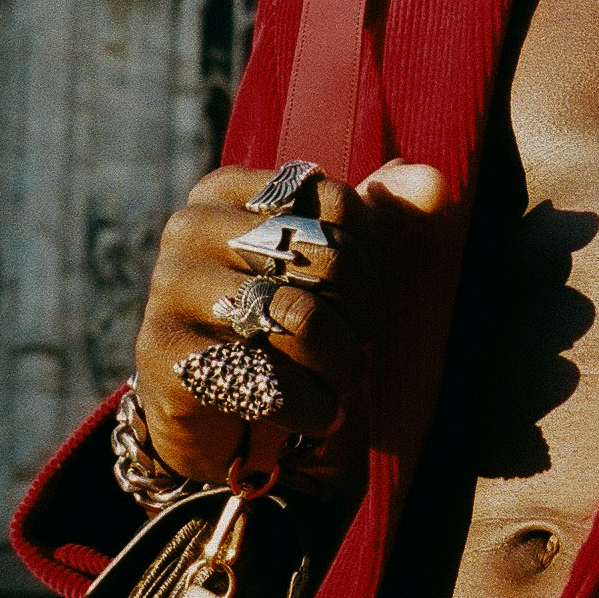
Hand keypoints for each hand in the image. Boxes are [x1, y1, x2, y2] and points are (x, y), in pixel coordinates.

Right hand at [135, 160, 449, 485]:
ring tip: (339, 380)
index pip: (338, 202)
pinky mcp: (164, 357)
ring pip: (300, 317)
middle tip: (357, 344)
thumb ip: (386, 214)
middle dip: (363, 313)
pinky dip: (311, 405)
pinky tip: (318, 413)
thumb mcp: (335, 261)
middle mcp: (189, 228)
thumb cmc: (284, 317)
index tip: (359, 294)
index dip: (372, 257)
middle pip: (326, 256)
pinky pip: (267, 380)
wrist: (217, 410)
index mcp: (228, 191)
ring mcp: (168, 290)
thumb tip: (434, 184)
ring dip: (341, 363)